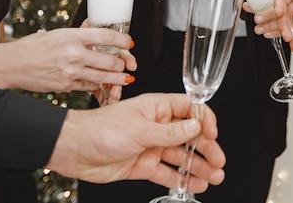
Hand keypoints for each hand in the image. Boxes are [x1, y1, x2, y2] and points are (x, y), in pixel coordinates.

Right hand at [0, 28, 136, 95]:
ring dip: (118, 79)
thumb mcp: (58, 33)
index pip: (107, 37)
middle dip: (123, 64)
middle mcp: (74, 53)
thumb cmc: (34, 46)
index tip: (130, 43)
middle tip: (127, 64)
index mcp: (73, 36)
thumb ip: (79, 32)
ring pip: (104, 77)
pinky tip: (104, 85)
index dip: (123, 41)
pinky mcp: (67, 85)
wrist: (12, 64)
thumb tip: (93, 25)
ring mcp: (71, 71)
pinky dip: (99, 86)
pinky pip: (90, 86)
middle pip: (111, 60)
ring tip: (126, 79)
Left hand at [47, 93, 225, 189]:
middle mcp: (157, 125)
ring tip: (214, 177)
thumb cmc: (101, 129)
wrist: (73, 149)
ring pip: (181, 156)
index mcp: (157, 108)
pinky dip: (183, 179)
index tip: (212, 134)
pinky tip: (196, 185)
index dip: (204, 120)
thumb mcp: (140, 129)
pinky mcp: (143, 165)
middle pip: (190, 135)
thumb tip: (196, 126)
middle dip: (207, 148)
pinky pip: (168, 172)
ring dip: (199, 166)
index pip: (190, 109)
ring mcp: (151, 146)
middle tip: (219, 161)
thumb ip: (171, 131)